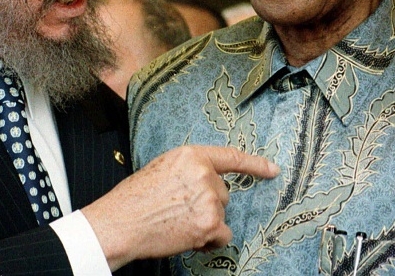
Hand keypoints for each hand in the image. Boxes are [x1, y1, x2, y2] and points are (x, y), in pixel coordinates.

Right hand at [81, 145, 279, 270]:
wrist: (122, 222)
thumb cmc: (136, 197)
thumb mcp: (163, 168)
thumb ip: (189, 170)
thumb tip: (207, 181)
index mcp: (192, 155)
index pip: (231, 157)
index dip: (255, 164)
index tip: (272, 170)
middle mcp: (205, 173)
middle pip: (223, 193)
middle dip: (207, 203)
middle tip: (179, 209)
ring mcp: (209, 198)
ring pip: (221, 213)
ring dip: (207, 221)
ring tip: (178, 222)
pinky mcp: (211, 223)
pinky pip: (223, 234)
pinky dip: (210, 239)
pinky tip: (188, 235)